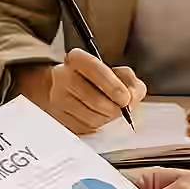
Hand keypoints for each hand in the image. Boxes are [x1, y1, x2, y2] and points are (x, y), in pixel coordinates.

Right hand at [15, 50, 146, 134]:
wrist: (66, 90)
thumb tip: (132, 95)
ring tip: (109, 111)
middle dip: (115, 108)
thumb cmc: (95, 81)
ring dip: (107, 118)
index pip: (95, 70)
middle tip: (122, 108)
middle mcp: (62, 76)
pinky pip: (85, 129)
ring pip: (91, 118)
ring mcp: (57, 98)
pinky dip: (97, 126)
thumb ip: (129, 80)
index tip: (126, 98)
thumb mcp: (115, 71)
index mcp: (77, 59)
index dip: (114, 86)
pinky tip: (97, 116)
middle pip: (95, 100)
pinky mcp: (58, 117)